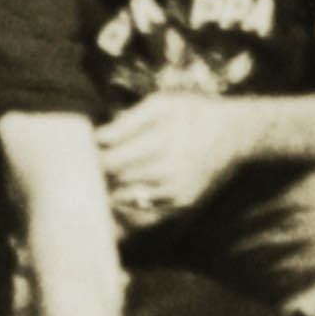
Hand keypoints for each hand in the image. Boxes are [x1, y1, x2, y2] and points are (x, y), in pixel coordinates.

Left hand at [91, 88, 236, 228]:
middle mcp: (169, 171)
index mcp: (161, 141)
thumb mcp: (162, 104)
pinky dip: (129, 204)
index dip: (89, 160)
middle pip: (115, 183)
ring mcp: (176, 192)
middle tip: (80, 171)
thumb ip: (127, 122)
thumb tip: (96, 139)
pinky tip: (122, 193)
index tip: (78, 155)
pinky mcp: (182, 204)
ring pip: (126, 200)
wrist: (235, 134)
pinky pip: (145, 211)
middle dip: (95, 177)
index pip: (109, 161)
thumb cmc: (193, 113)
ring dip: (109, 192)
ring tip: (100, 182)